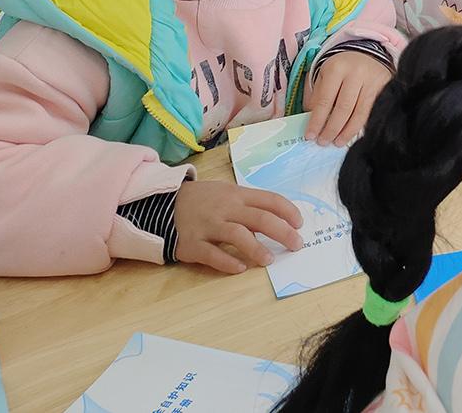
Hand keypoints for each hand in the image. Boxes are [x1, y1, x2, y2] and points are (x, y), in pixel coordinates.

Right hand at [173, 181, 303, 274]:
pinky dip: (228, 262)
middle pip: (260, 219)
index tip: (300, 224)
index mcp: (237, 195)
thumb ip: (248, 205)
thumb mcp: (226, 193)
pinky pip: (212, 254)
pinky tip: (240, 268)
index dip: (288, 212)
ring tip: (270, 260)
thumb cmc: (202, 200)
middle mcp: (225, 209)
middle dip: (283, 232)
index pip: (269, 200)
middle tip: (296, 245)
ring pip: (238, 236)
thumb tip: (278, 220)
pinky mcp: (191, 244)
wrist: (161, 204)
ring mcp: (208, 226)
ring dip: (257, 249)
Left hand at [305, 50, 392, 144]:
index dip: (317, 121)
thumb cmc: (340, 68)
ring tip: (337, 142)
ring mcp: (373, 81)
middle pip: (343, 109)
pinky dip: (361, 126)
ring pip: (360, 113)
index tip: (310, 136)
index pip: (325, 100)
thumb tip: (312, 122)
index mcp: (337, 68)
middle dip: (331, 129)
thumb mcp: (324, 76)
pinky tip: (353, 134)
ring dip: (347, 132)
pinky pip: (372, 112)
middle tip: (323, 142)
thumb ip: (316, 97)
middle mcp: (356, 73)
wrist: (366, 54)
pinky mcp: (385, 88)